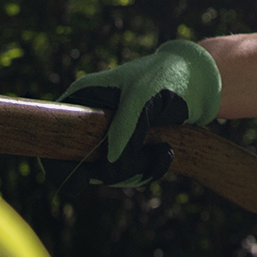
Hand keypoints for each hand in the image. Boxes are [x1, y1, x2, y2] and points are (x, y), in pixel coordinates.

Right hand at [61, 41, 221, 187]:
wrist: (202, 80)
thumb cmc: (169, 77)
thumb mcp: (144, 96)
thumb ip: (125, 127)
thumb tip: (109, 164)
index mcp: (83, 98)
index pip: (53, 136)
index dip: (57, 163)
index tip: (80, 179)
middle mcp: (91, 119)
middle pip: (82, 165)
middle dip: (113, 171)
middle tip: (142, 158)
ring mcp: (111, 135)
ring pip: (108, 173)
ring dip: (137, 170)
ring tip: (163, 151)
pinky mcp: (130, 147)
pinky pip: (130, 173)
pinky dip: (149, 169)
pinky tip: (166, 153)